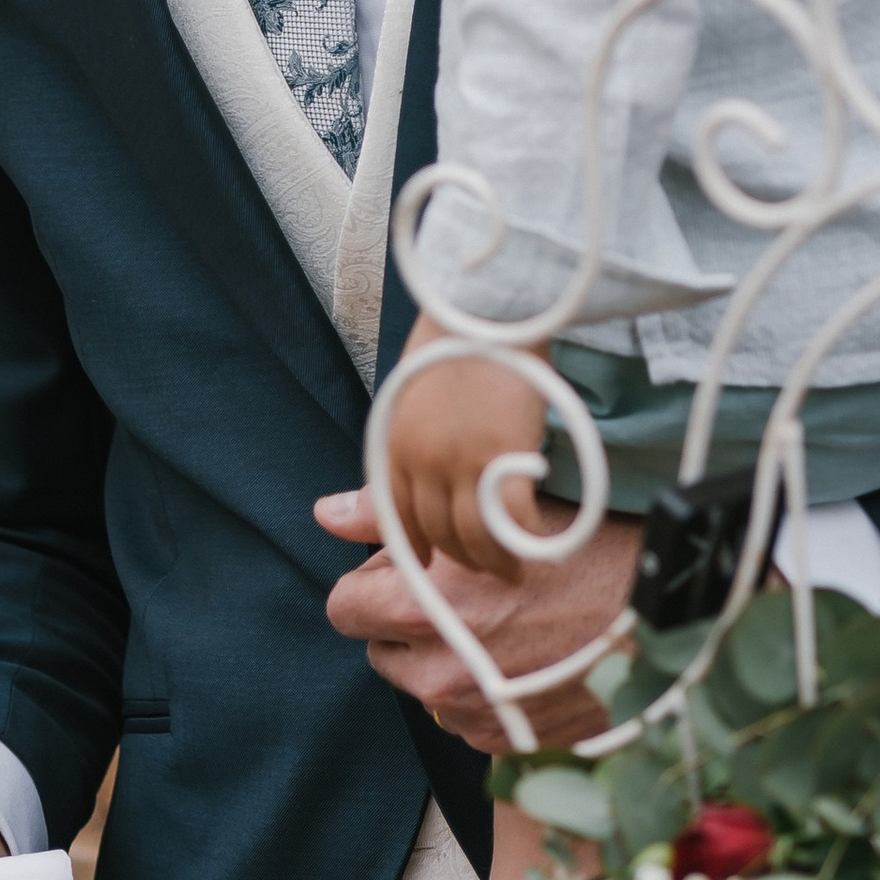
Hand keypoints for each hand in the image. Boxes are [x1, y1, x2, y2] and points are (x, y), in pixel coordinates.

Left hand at [319, 486, 639, 753]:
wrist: (676, 610)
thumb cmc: (589, 543)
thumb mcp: (485, 509)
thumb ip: (392, 514)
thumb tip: (324, 514)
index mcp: (422, 610)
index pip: (344, 608)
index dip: (372, 583)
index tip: (408, 571)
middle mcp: (441, 673)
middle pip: (382, 649)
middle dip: (406, 622)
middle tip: (461, 593)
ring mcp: (477, 715)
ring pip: (425, 688)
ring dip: (444, 660)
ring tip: (503, 624)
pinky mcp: (512, 742)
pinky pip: (468, 720)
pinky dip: (483, 694)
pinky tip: (526, 659)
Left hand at [381, 333, 555, 582]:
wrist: (485, 310)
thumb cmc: (453, 343)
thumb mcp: (407, 397)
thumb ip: (399, 448)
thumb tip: (346, 505)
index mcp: (393, 445)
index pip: (395, 515)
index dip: (412, 546)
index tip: (427, 563)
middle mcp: (421, 460)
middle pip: (436, 531)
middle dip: (458, 559)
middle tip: (483, 569)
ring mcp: (460, 461)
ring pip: (471, 536)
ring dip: (491, 560)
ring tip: (510, 569)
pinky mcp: (502, 456)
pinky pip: (510, 520)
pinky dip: (522, 541)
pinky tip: (533, 547)